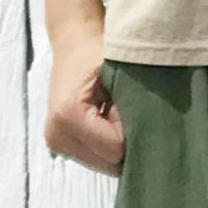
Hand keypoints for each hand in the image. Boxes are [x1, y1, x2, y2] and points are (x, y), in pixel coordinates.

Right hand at [43, 37, 124, 176]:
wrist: (76, 42)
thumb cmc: (99, 51)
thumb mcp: (120, 71)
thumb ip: (133, 101)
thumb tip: (151, 133)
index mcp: (68, 115)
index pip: (115, 148)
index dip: (132, 127)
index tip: (130, 102)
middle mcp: (56, 135)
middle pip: (108, 163)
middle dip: (126, 140)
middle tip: (125, 108)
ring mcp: (56, 143)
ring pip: (104, 164)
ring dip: (117, 143)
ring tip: (114, 112)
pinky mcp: (60, 146)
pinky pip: (96, 158)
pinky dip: (107, 143)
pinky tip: (107, 120)